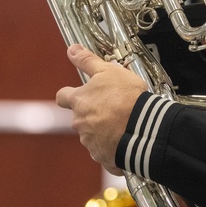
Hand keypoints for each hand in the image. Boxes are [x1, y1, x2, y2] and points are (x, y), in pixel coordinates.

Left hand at [56, 44, 148, 175]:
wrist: (142, 127)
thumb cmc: (126, 98)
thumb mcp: (108, 71)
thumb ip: (88, 61)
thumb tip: (72, 50)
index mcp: (79, 101)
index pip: (63, 97)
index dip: (69, 94)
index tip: (77, 93)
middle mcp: (80, 123)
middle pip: (80, 117)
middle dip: (93, 113)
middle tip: (112, 107)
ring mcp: (90, 142)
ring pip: (93, 134)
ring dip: (103, 130)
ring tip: (122, 122)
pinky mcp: (103, 157)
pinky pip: (106, 152)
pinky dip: (113, 147)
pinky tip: (126, 139)